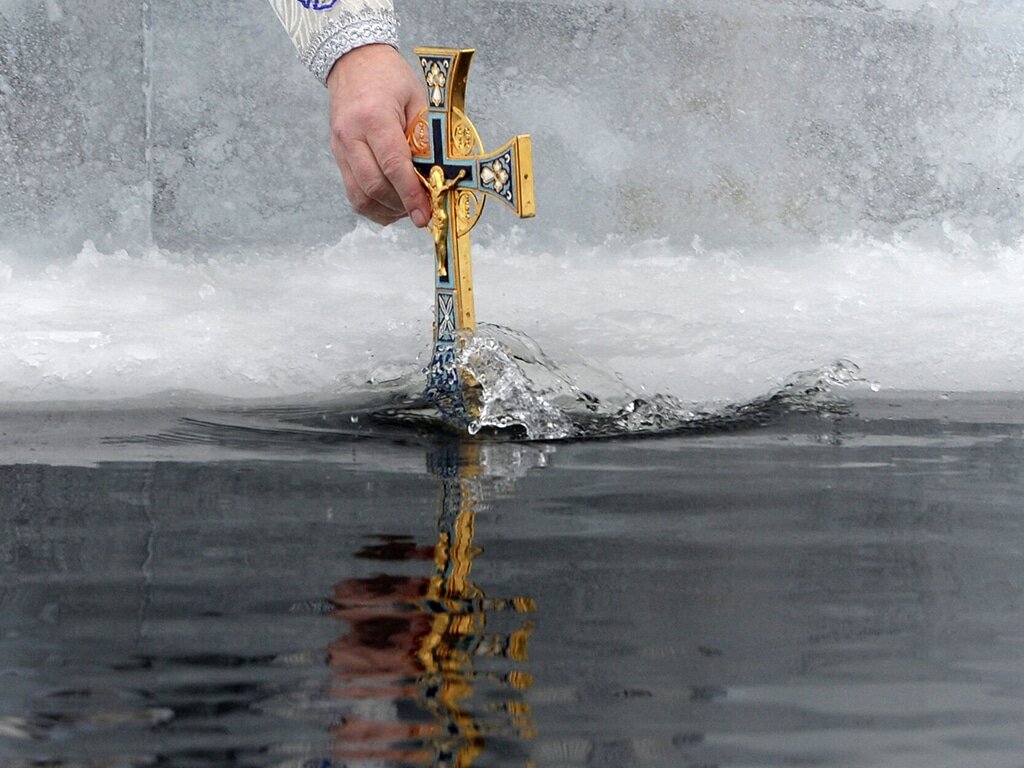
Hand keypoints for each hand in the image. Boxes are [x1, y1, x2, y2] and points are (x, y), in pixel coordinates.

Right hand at [327, 45, 429, 226]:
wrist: (354, 62)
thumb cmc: (390, 78)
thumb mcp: (417, 99)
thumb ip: (427, 137)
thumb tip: (439, 176)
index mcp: (373, 117)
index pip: (392, 164)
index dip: (410, 194)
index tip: (425, 215)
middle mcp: (351, 136)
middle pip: (374, 186)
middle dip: (401, 205)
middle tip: (424, 211)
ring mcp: (340, 149)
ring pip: (360, 197)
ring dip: (388, 210)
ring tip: (409, 208)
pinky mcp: (338, 158)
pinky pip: (353, 194)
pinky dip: (374, 207)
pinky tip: (393, 204)